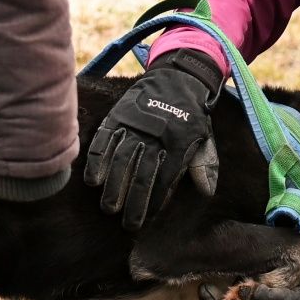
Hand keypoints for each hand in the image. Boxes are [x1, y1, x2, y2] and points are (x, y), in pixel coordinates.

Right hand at [84, 50, 224, 230]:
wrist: (178, 76)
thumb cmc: (192, 114)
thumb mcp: (204, 136)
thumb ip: (204, 164)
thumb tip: (207, 192)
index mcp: (178, 143)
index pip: (165, 178)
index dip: (156, 200)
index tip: (148, 219)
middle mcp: (155, 135)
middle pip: (142, 173)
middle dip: (134, 201)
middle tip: (127, 223)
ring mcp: (135, 124)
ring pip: (121, 159)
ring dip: (114, 186)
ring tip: (109, 208)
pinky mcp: (119, 115)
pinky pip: (104, 139)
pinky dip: (97, 159)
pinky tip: (93, 180)